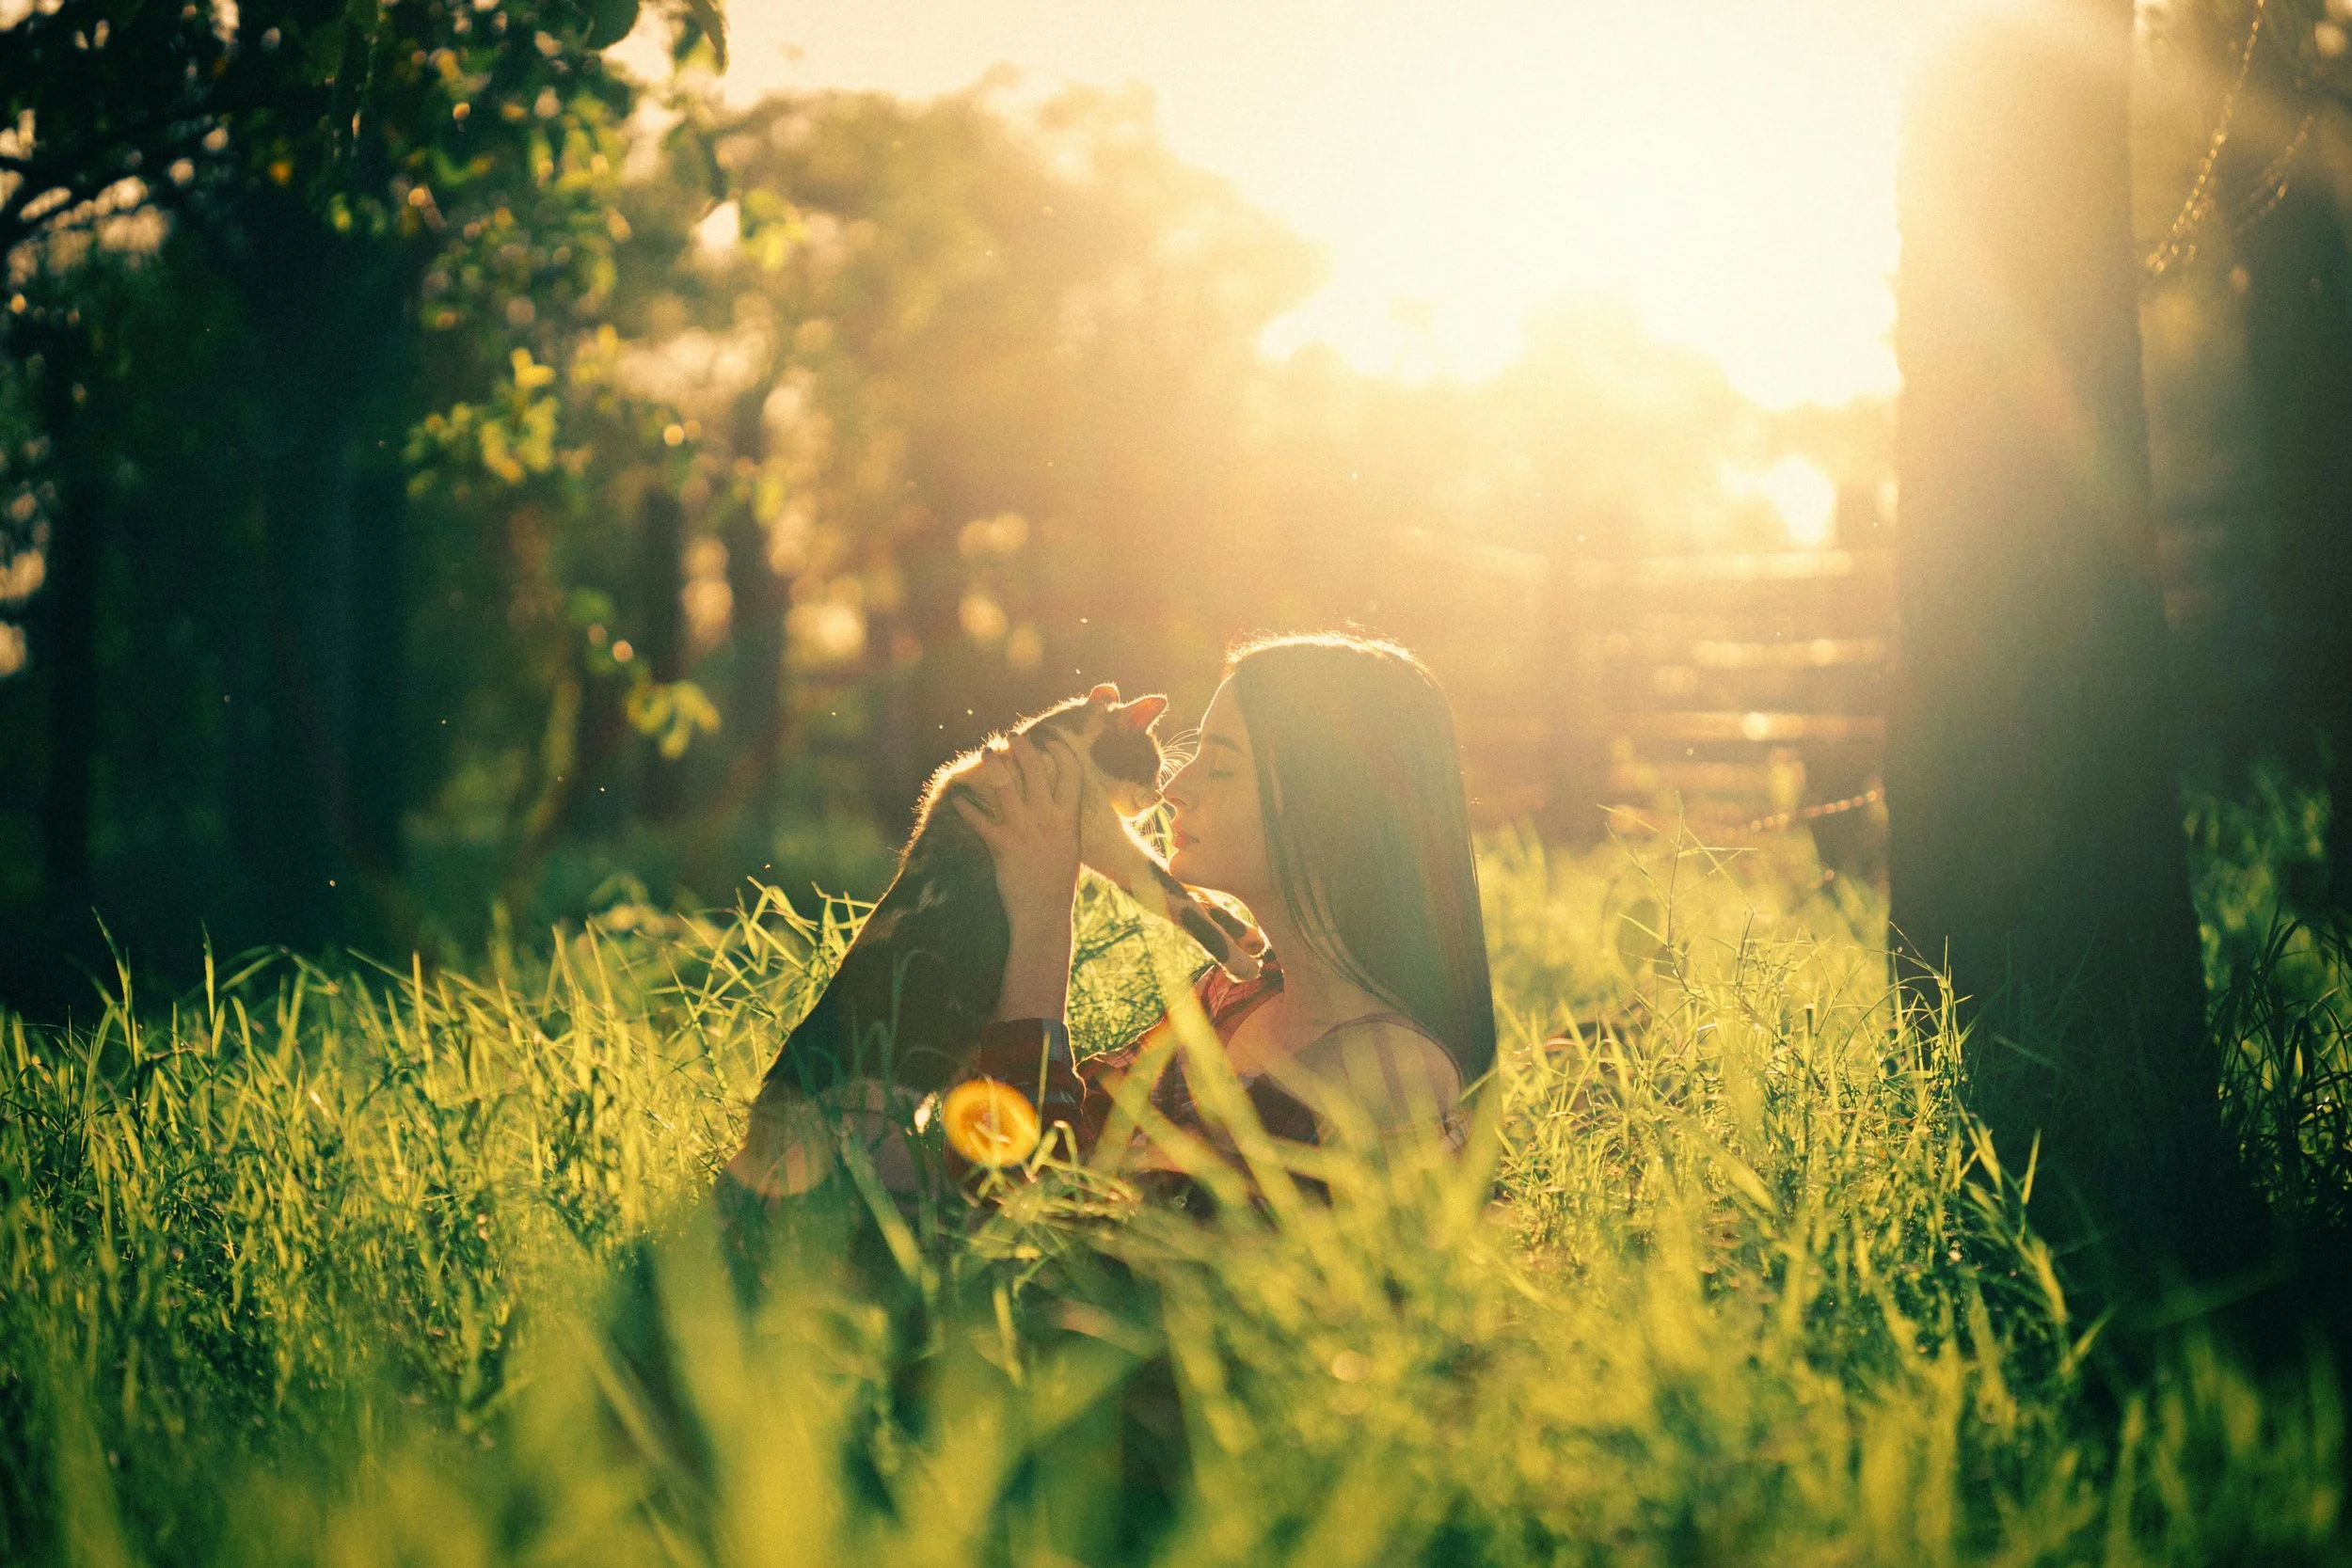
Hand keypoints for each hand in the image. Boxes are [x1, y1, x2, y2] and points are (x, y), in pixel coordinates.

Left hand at [953, 734, 1082, 927]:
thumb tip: (1054, 803)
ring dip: (994, 764)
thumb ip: (1061, 822)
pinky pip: (979, 820)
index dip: (1061, 751)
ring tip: (987, 752)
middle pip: (1036, 769)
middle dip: (1023, 747)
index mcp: (1068, 819)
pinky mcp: (1001, 845)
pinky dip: (966, 809)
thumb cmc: (1058, 883)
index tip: (1051, 739)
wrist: (1044, 914)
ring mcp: (1023, 830)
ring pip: (1005, 785)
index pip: (1071, 773)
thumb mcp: (1069, 847)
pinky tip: (958, 801)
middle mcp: (1047, 819)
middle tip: (1012, 736)